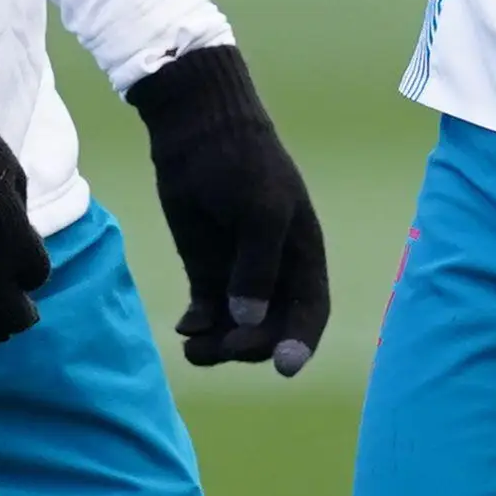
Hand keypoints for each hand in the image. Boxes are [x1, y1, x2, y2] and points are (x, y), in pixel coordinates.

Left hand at [125, 43, 328, 375]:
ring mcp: (238, 272)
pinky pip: (207, 312)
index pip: (309, 313)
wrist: (198, 128)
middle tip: (222, 347)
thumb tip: (247, 318)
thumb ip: (257, 266)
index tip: (283, 368)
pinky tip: (185, 328)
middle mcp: (273, 271)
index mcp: (302, 256)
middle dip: (250, 345)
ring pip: (235, 326)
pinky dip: (199, 326)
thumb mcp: (260, 209)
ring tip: (193, 346)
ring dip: (219, 344)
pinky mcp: (206, 269)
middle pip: (270, 328)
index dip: (300, 343)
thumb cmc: (241, 161)